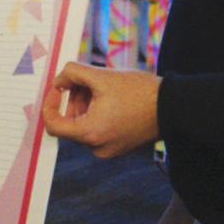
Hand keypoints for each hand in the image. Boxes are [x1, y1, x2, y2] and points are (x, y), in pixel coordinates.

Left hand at [41, 61, 160, 157]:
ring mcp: (109, 149)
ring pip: (84, 125)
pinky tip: (111, 97)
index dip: (50, 103)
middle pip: (70, 123)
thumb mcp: (101, 76)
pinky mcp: (120, 146)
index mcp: (90, 134)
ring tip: (100, 86)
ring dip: (85, 105)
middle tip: (84, 80)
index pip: (53, 125)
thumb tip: (59, 80)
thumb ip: (73, 73)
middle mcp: (97, 148)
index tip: (58, 87)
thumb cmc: (139, 92)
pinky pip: (98, 130)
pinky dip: (97, 113)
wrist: (173, 107)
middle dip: (72, 99)